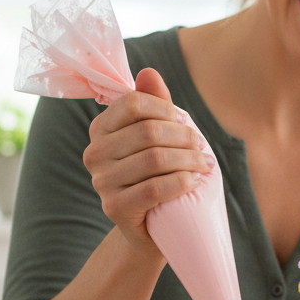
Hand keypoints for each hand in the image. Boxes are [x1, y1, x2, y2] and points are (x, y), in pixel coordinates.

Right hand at [83, 67, 213, 250]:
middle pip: (148, 131)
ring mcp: (101, 182)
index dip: (166, 109)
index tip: (186, 123)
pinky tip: (194, 181)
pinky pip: (155, 188)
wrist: (150, 228)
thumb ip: (154, 104)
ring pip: (154, 159)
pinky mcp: (114, 208)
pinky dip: (181, 182)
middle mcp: (94, 153)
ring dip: (189, 160)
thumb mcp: (157, 137)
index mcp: (101, 129)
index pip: (134, 103)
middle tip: (202, 148)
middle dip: (184, 137)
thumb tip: (148, 72)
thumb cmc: (157, 175)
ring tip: (205, 165)